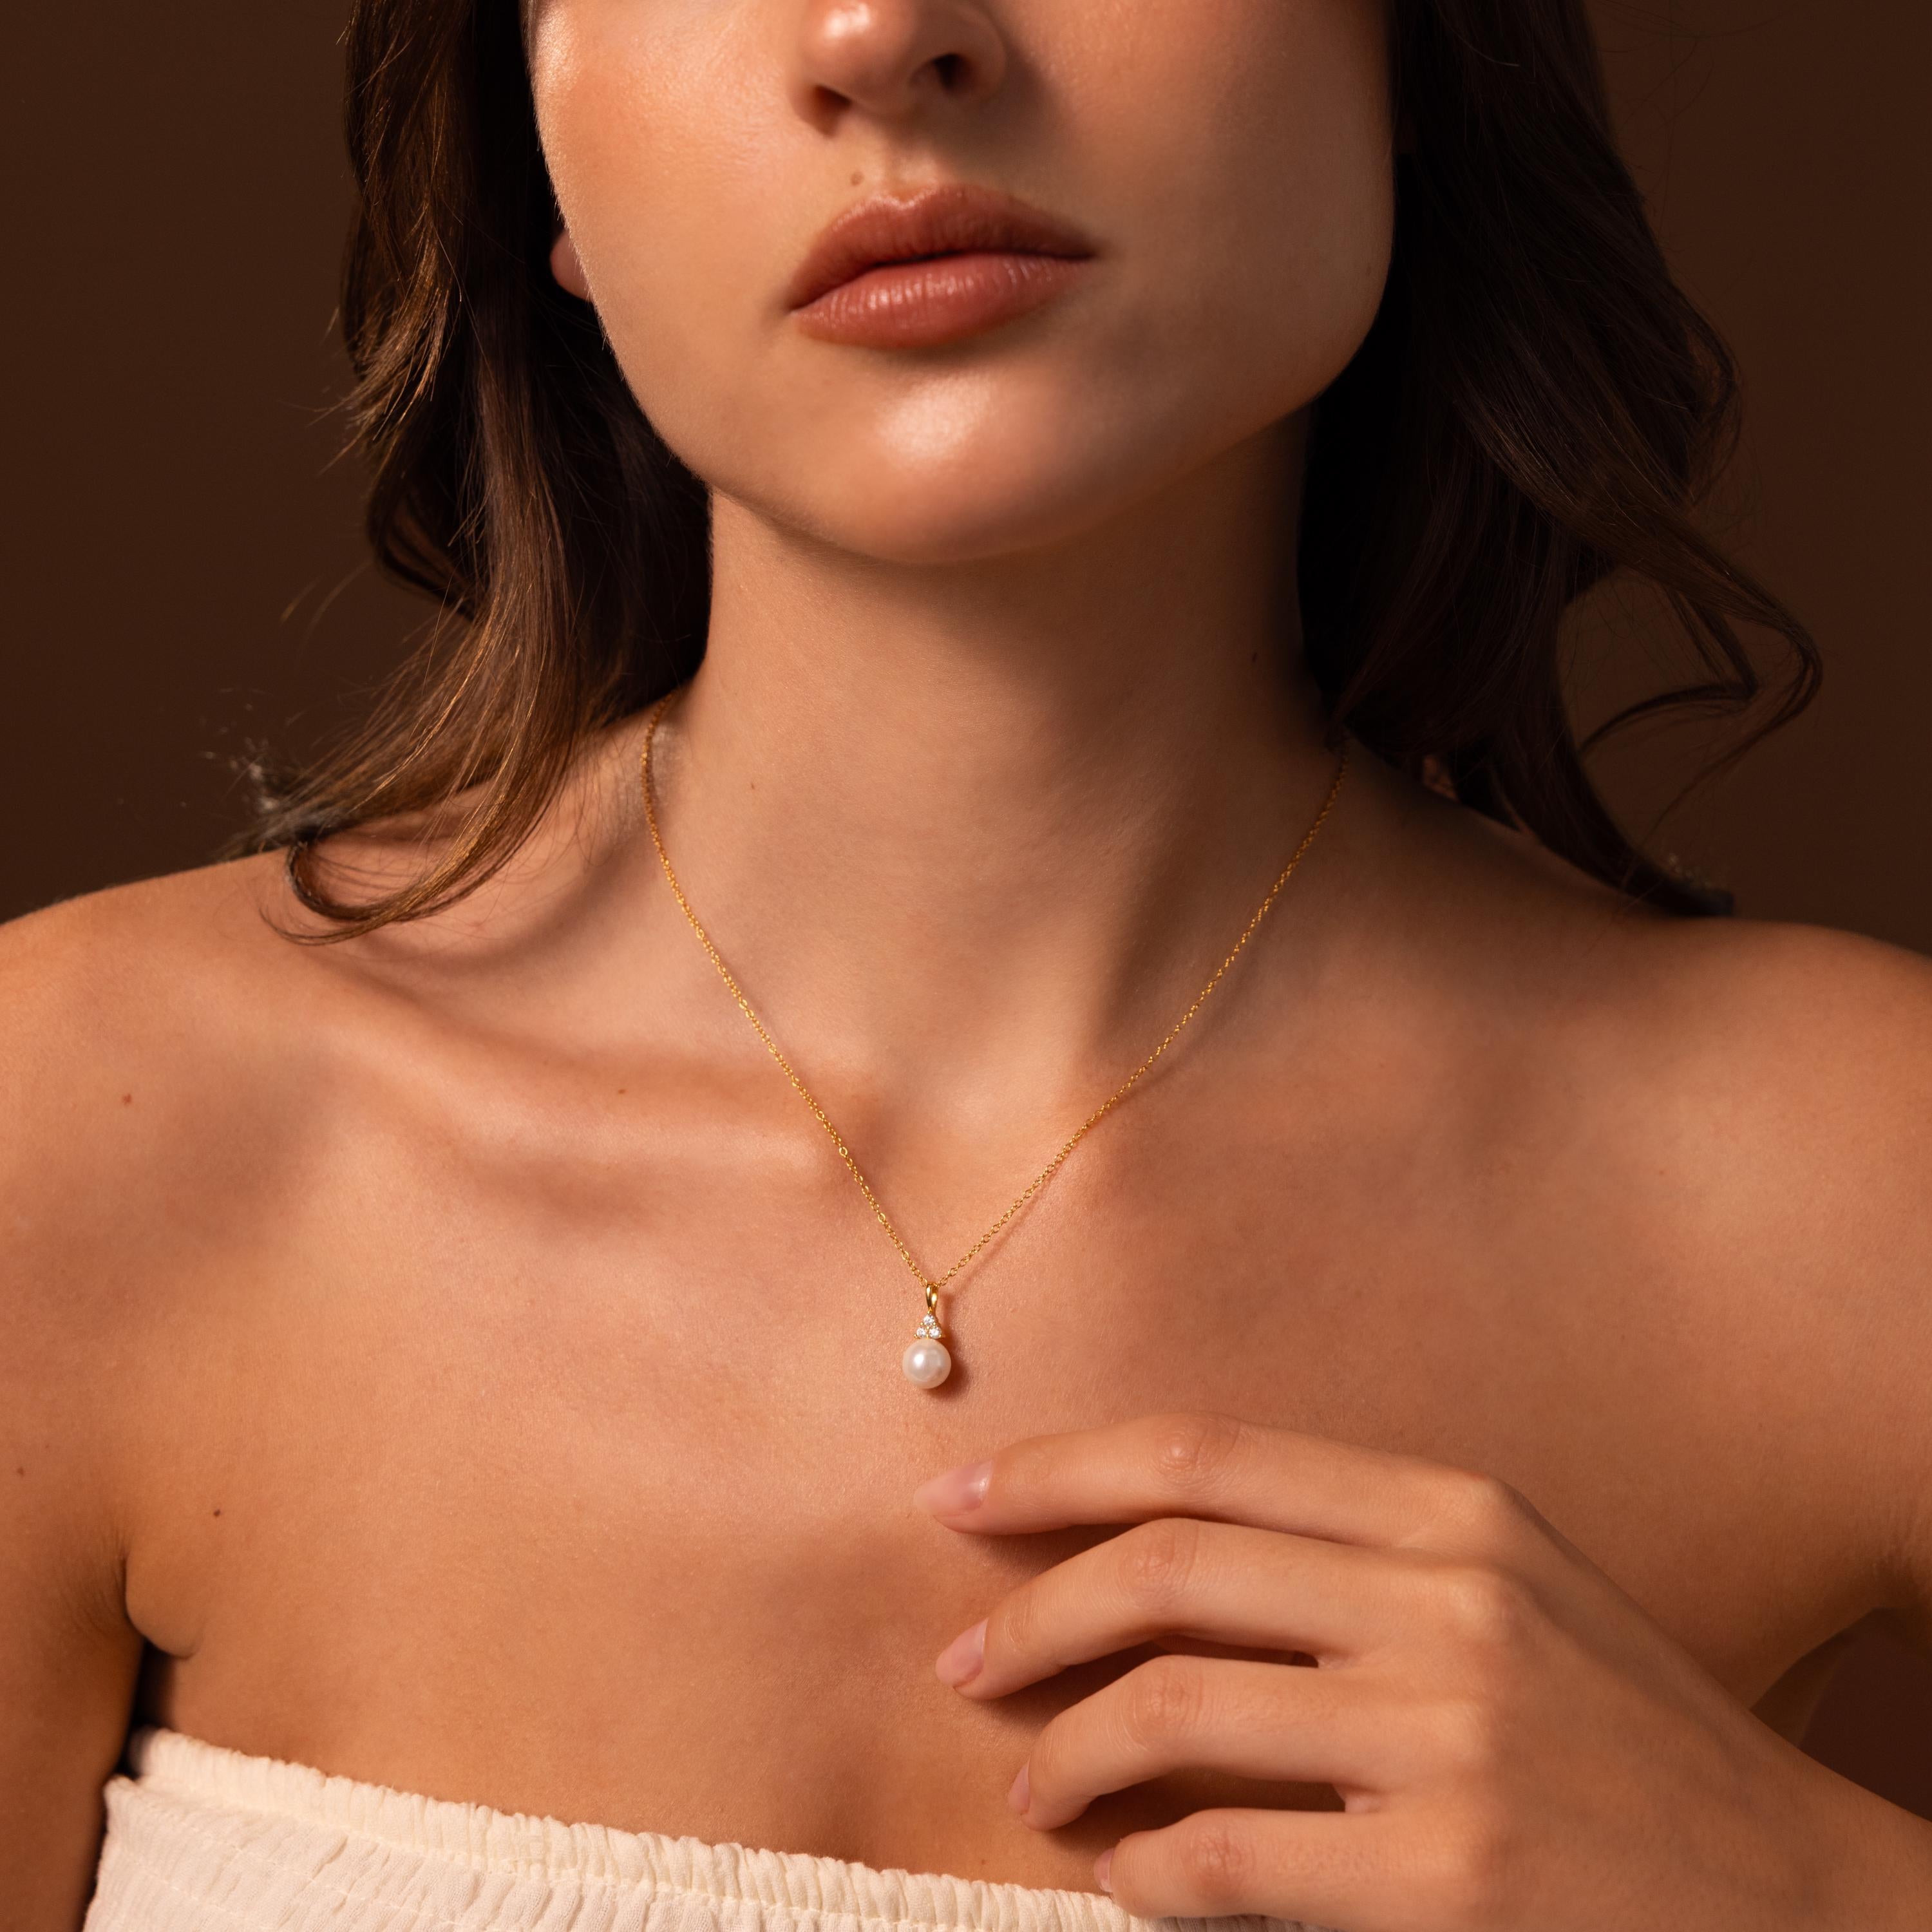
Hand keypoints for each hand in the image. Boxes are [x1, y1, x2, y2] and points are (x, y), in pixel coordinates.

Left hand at [913, 1412, 1890, 1931]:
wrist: (1799, 1901)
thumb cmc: (1628, 1742)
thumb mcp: (1510, 1594)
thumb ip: (1351, 1556)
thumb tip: (1153, 1555)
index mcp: (1453, 1510)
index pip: (1205, 1457)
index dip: (1062, 1471)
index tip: (963, 1498)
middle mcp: (1447, 1598)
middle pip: (1167, 1564)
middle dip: (1030, 1608)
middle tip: (959, 1660)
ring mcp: (1450, 1735)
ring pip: (1171, 1706)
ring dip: (1064, 1749)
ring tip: (1028, 1781)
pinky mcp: (1448, 1876)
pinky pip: (1222, 1858)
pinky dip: (1142, 1869)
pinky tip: (1124, 1877)